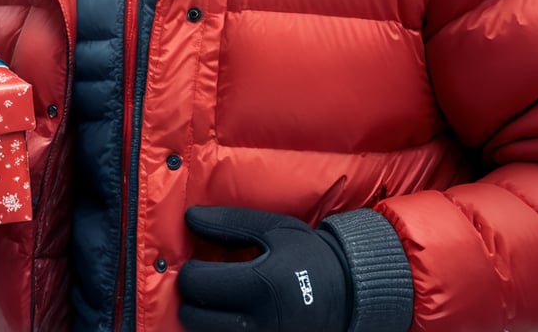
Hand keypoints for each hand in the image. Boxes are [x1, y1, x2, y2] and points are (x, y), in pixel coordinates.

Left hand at [179, 205, 351, 331]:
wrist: (347, 292)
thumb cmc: (307, 254)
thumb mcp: (273, 228)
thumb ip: (229, 223)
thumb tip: (189, 217)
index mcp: (260, 284)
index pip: (198, 284)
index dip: (189, 272)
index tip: (197, 264)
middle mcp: (260, 323)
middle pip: (196, 319)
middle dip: (193, 299)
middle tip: (205, 285)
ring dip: (205, 321)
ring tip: (217, 303)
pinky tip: (231, 318)